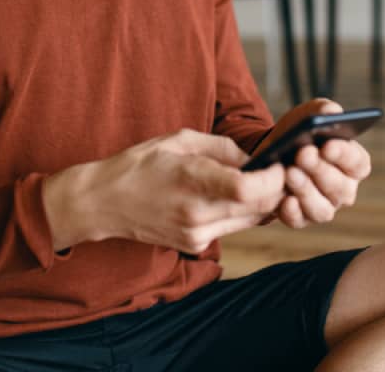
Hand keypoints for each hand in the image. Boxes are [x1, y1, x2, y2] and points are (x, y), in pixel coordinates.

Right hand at [43, 129, 285, 253]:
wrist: (104, 203)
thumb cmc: (139, 164)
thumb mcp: (179, 140)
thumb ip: (222, 147)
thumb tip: (256, 158)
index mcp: (191, 179)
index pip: (246, 188)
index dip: (273, 178)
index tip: (280, 164)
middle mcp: (196, 213)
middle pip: (258, 207)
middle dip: (277, 188)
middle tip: (281, 170)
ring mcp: (196, 234)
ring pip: (251, 220)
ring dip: (263, 202)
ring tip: (261, 180)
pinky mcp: (195, 245)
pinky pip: (233, 228)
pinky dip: (243, 212)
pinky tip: (234, 196)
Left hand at [251, 99, 371, 228]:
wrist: (270, 151)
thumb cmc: (298, 133)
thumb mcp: (309, 114)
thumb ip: (324, 110)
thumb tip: (333, 112)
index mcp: (352, 164)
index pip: (358, 164)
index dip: (345, 156)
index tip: (328, 145)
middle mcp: (343, 190)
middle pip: (340, 188)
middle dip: (320, 170)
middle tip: (303, 154)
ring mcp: (324, 206)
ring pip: (323, 209)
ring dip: (306, 190)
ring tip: (290, 172)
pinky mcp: (301, 218)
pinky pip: (300, 221)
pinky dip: (293, 212)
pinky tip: (284, 200)